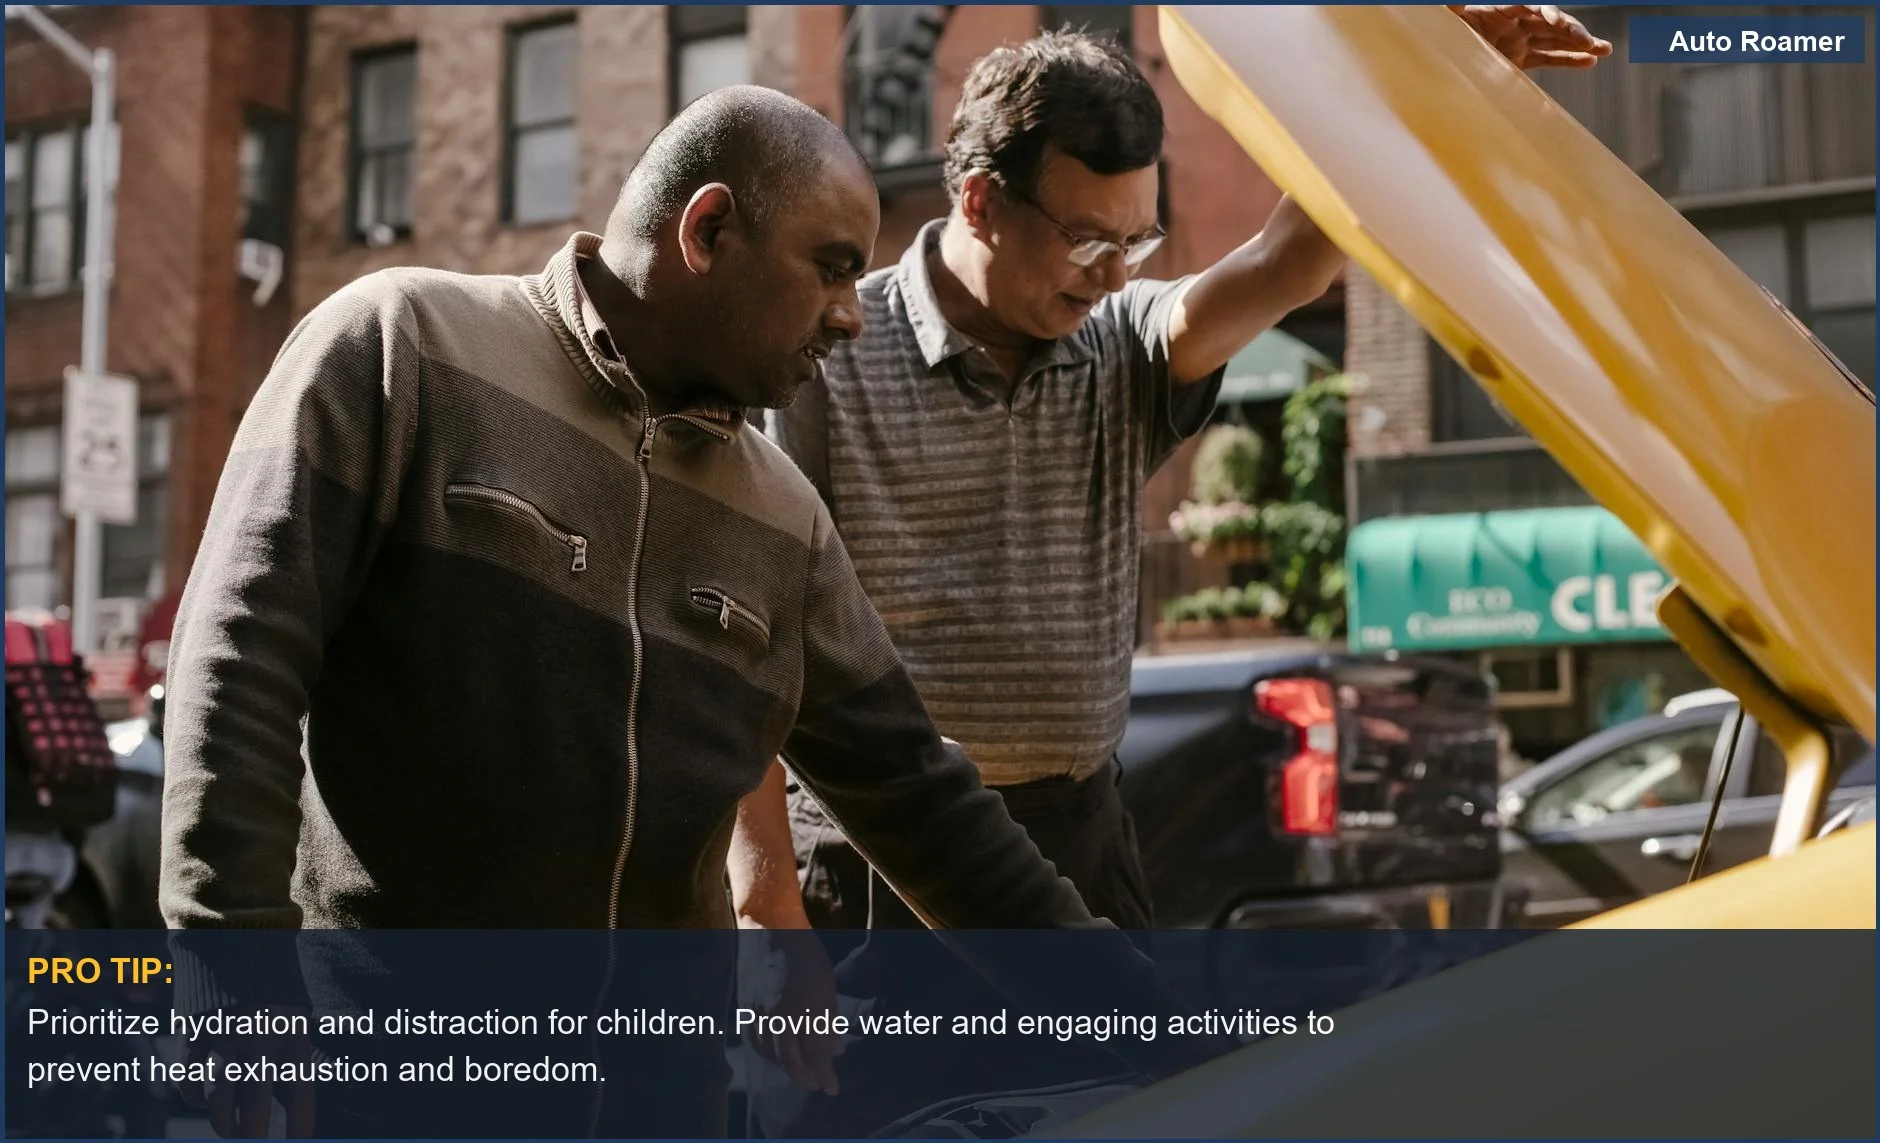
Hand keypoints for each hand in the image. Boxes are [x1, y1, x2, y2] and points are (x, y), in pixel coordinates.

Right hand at [176, 1007, 315, 1137]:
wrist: (241, 958)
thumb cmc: (276, 1007)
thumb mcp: (297, 1028)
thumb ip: (291, 1068)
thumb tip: (294, 1122)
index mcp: (294, 1039)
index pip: (301, 1096)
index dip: (300, 1129)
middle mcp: (260, 1041)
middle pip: (255, 1108)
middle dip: (252, 1137)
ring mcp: (226, 1039)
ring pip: (218, 1101)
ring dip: (223, 1124)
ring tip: (231, 1130)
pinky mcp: (196, 1036)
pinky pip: (189, 1082)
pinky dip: (194, 1098)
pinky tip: (204, 1101)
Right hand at [740, 926, 843, 1095]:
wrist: (769, 927)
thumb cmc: (805, 954)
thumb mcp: (826, 986)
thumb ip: (828, 1020)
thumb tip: (836, 1050)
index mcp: (805, 1010)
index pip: (816, 1054)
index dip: (825, 1074)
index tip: (833, 1089)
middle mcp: (780, 1015)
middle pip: (791, 1060)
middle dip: (806, 1077)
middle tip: (817, 1086)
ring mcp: (759, 1012)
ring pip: (771, 1053)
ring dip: (787, 1067)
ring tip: (801, 1073)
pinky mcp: (746, 1007)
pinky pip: (755, 1041)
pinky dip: (768, 1053)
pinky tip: (777, 1055)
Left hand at [1450, 5, 1612, 68]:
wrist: (1441, 53)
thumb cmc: (1444, 31)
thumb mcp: (1448, 19)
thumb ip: (1454, 7)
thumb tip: (1451, 2)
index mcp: (1501, 10)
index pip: (1530, 6)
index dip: (1544, 11)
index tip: (1555, 20)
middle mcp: (1515, 22)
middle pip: (1550, 23)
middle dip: (1571, 31)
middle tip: (1589, 41)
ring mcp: (1520, 40)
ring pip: (1556, 40)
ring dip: (1580, 44)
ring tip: (1605, 49)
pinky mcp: (1519, 59)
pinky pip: (1548, 58)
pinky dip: (1569, 60)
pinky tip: (1590, 62)